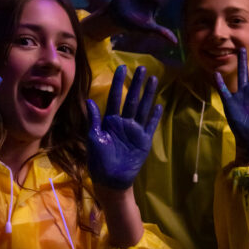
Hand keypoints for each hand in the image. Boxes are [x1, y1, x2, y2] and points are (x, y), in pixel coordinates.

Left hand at [86, 65, 162, 189]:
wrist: (111, 180)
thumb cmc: (98, 160)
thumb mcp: (93, 139)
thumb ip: (94, 120)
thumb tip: (89, 101)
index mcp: (110, 120)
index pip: (115, 97)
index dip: (119, 83)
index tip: (122, 68)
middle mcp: (124, 122)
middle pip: (132, 99)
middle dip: (136, 84)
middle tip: (141, 68)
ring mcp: (135, 131)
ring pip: (143, 108)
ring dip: (148, 94)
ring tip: (153, 80)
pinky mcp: (144, 140)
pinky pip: (150, 125)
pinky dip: (154, 116)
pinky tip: (158, 105)